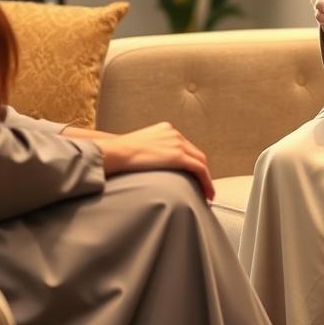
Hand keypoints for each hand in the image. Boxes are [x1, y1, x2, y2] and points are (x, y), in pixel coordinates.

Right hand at [99, 122, 214, 199]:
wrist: (116, 152)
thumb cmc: (120, 154)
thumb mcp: (140, 147)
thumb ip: (151, 152)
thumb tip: (152, 166)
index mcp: (166, 130)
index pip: (185, 147)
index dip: (192, 163)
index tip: (194, 176)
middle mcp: (175, 134)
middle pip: (195, 154)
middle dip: (201, 172)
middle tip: (204, 188)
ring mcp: (178, 143)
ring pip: (200, 162)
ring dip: (206, 179)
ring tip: (207, 194)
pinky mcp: (178, 155)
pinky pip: (199, 169)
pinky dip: (206, 182)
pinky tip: (207, 194)